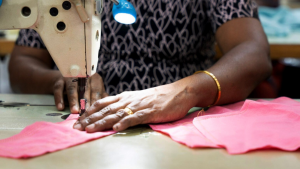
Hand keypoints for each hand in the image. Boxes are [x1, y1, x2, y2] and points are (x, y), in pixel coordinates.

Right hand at [53, 73, 107, 112]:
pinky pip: (58, 89)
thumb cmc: (85, 87)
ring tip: (75, 111)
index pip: (96, 90)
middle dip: (85, 102)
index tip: (97, 112)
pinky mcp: (59, 80)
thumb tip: (111, 104)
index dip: (96, 101)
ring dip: (73, 100)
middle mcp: (82, 76)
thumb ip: (101, 96)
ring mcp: (70, 77)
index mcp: (94, 78)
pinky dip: (59, 98)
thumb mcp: (94, 89)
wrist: (66, 78)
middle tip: (86, 114)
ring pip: (72, 88)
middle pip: (85, 90)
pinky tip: (61, 107)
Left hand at [73, 83, 196, 131]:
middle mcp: (128, 100)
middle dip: (90, 119)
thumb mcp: (138, 98)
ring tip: (90, 129)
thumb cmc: (158, 97)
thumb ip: (125, 103)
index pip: (103, 103)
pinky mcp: (149, 112)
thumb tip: (112, 111)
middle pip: (105, 110)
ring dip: (102, 122)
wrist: (178, 92)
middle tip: (76, 127)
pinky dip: (124, 123)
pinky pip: (135, 118)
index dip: (89, 111)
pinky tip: (116, 128)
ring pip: (116, 114)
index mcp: (125, 96)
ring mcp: (138, 106)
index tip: (78, 119)